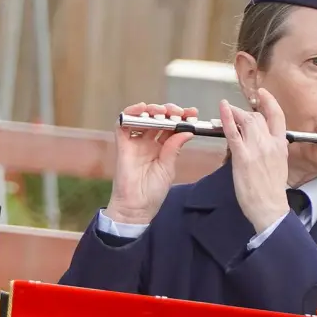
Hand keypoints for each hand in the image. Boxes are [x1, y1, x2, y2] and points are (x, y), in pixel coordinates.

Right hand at [105, 101, 198, 224]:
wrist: (137, 206)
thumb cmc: (153, 191)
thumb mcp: (168, 168)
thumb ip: (174, 148)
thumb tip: (187, 131)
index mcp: (161, 148)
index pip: (171, 127)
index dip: (181, 118)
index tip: (193, 113)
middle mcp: (147, 142)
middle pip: (157, 119)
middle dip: (169, 111)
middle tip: (180, 112)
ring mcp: (134, 143)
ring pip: (141, 118)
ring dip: (152, 110)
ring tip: (163, 111)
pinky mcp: (122, 145)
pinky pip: (122, 124)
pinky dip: (131, 113)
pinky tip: (143, 109)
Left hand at [223, 91, 291, 233]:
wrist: (270, 207)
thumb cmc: (271, 190)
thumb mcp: (278, 164)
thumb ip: (270, 149)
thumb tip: (260, 140)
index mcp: (281, 145)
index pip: (278, 116)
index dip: (270, 102)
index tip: (262, 93)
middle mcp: (271, 144)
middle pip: (257, 117)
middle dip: (244, 113)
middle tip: (234, 114)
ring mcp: (257, 149)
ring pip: (245, 121)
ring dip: (233, 113)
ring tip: (225, 111)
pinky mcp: (243, 157)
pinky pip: (233, 133)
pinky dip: (227, 118)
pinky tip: (222, 108)